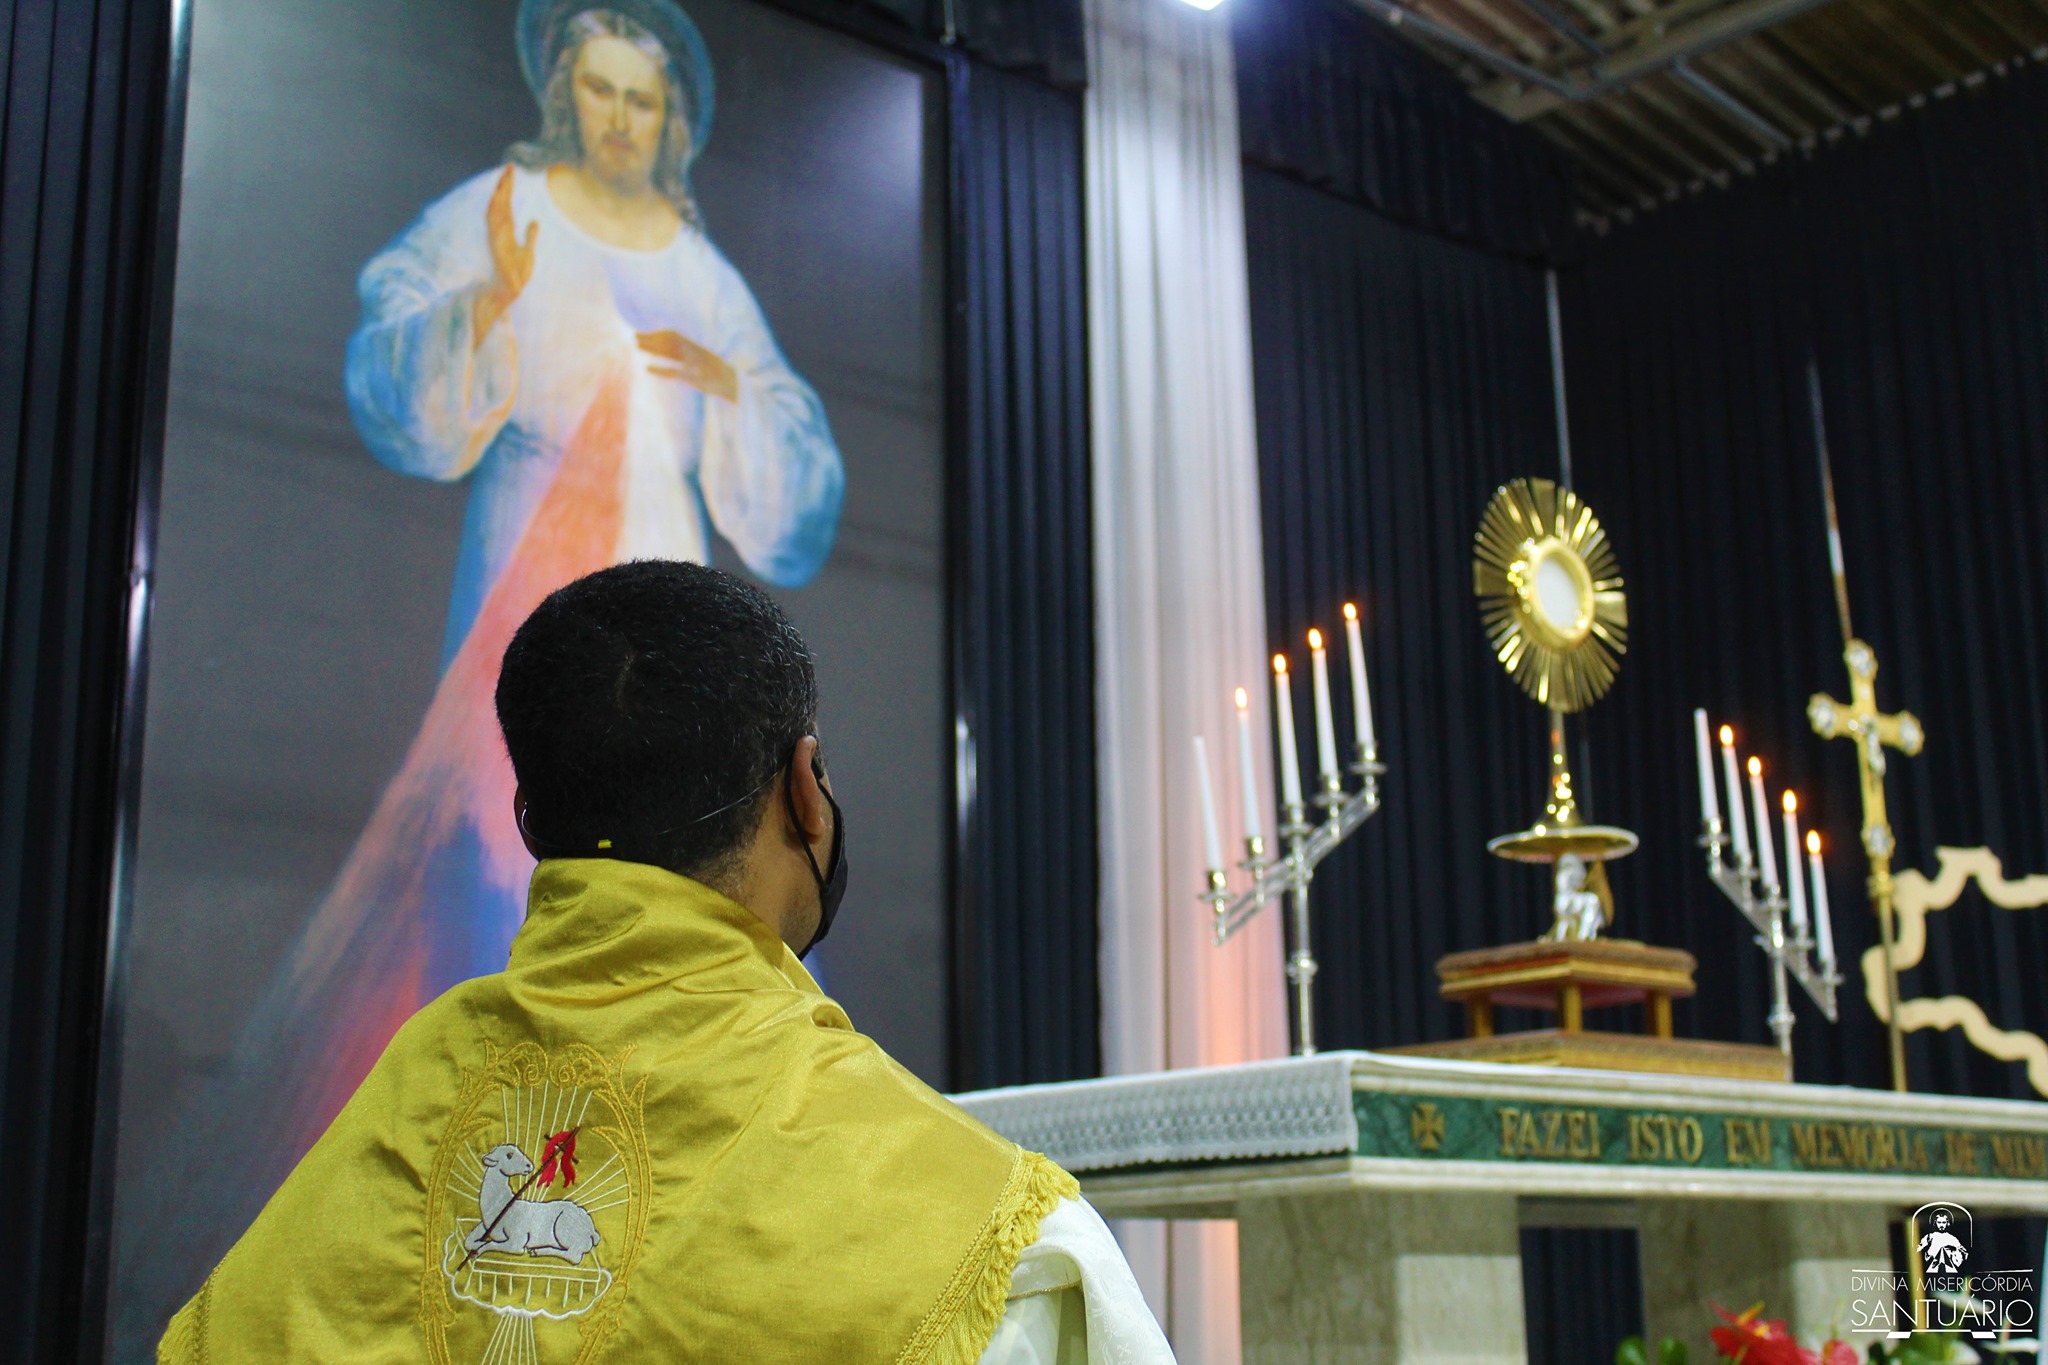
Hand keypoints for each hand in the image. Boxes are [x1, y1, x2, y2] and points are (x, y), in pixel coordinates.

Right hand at [475, 167, 537, 346]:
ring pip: (496, 211)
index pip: (507, 204)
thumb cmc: (518, 273)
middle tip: (510, 167)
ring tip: (504, 179)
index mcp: (506, 231)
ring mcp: (497, 238)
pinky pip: (495, 226)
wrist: (512, 289)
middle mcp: (499, 231)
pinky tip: (499, 201)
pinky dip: (496, 212)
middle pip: (500, 203)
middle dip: (504, 185)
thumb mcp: (529, 251)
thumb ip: (531, 236)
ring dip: (499, 194)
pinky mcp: (496, 246)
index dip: (508, 188)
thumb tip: (534, 222)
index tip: (512, 172)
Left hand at [637, 329, 737, 402]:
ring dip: (652, 348)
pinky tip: (648, 368)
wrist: (734, 384)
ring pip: (670, 352)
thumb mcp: (705, 359)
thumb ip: (691, 353)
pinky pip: (674, 372)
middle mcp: (694, 352)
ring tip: (637, 346)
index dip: (658, 333)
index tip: (645, 333)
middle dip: (651, 338)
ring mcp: (694, 364)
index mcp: (696, 346)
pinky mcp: (694, 377)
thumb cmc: (718, 373)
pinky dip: (660, 370)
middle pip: (669, 342)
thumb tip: (677, 351)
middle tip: (634, 337)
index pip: (674, 335)